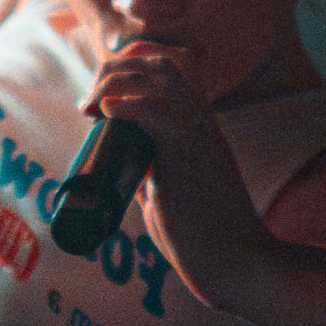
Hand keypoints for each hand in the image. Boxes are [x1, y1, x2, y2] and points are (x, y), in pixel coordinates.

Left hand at [84, 42, 279, 312]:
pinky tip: (108, 114)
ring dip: (115, 84)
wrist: (237, 264)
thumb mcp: (167, 194)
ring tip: (91, 108)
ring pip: (158, 77)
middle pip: (159, 62)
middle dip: (115, 68)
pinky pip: (158, 111)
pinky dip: (128, 106)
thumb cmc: (203, 238)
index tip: (99, 99)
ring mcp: (198, 134)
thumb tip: (121, 170)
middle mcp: (200, 121)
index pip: (170, 66)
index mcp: (197, 126)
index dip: (132, 65)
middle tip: (88, 104)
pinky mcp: (191, 153)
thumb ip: (149, 174)